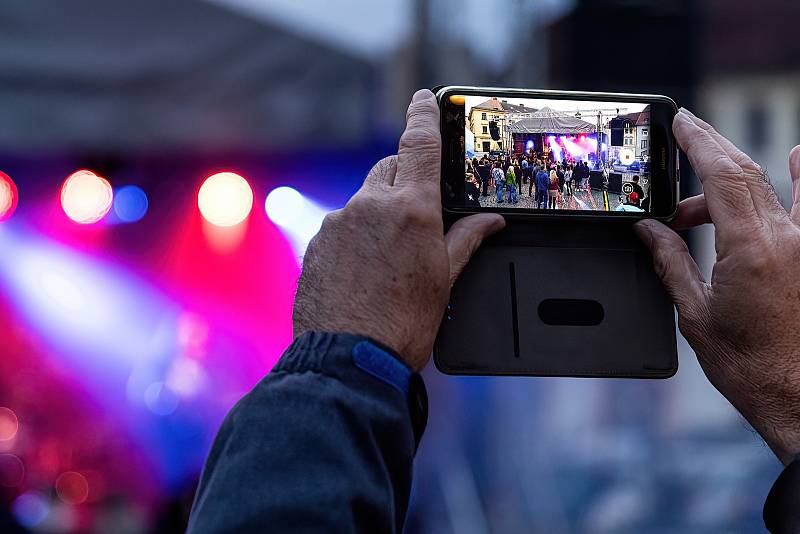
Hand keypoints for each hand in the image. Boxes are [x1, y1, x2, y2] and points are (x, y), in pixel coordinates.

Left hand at [293, 90, 504, 371]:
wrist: (348, 358)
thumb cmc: (402, 324)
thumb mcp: (444, 279)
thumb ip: (466, 239)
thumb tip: (489, 221)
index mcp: (409, 208)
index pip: (419, 145)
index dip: (423, 116)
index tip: (423, 99)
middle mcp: (369, 206)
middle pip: (390, 170)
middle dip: (405, 180)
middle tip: (420, 211)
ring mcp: (338, 223)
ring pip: (364, 201)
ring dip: (379, 215)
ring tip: (391, 259)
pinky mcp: (317, 243)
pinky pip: (342, 226)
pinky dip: (356, 237)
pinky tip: (366, 270)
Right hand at [635, 108, 799, 463]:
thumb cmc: (752, 367)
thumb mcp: (695, 314)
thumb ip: (671, 263)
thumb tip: (649, 232)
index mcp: (751, 249)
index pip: (722, 175)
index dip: (698, 141)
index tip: (679, 122)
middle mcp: (787, 239)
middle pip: (746, 171)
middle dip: (711, 146)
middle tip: (685, 131)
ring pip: (773, 185)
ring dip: (734, 174)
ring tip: (698, 199)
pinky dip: (799, 178)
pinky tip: (797, 159)